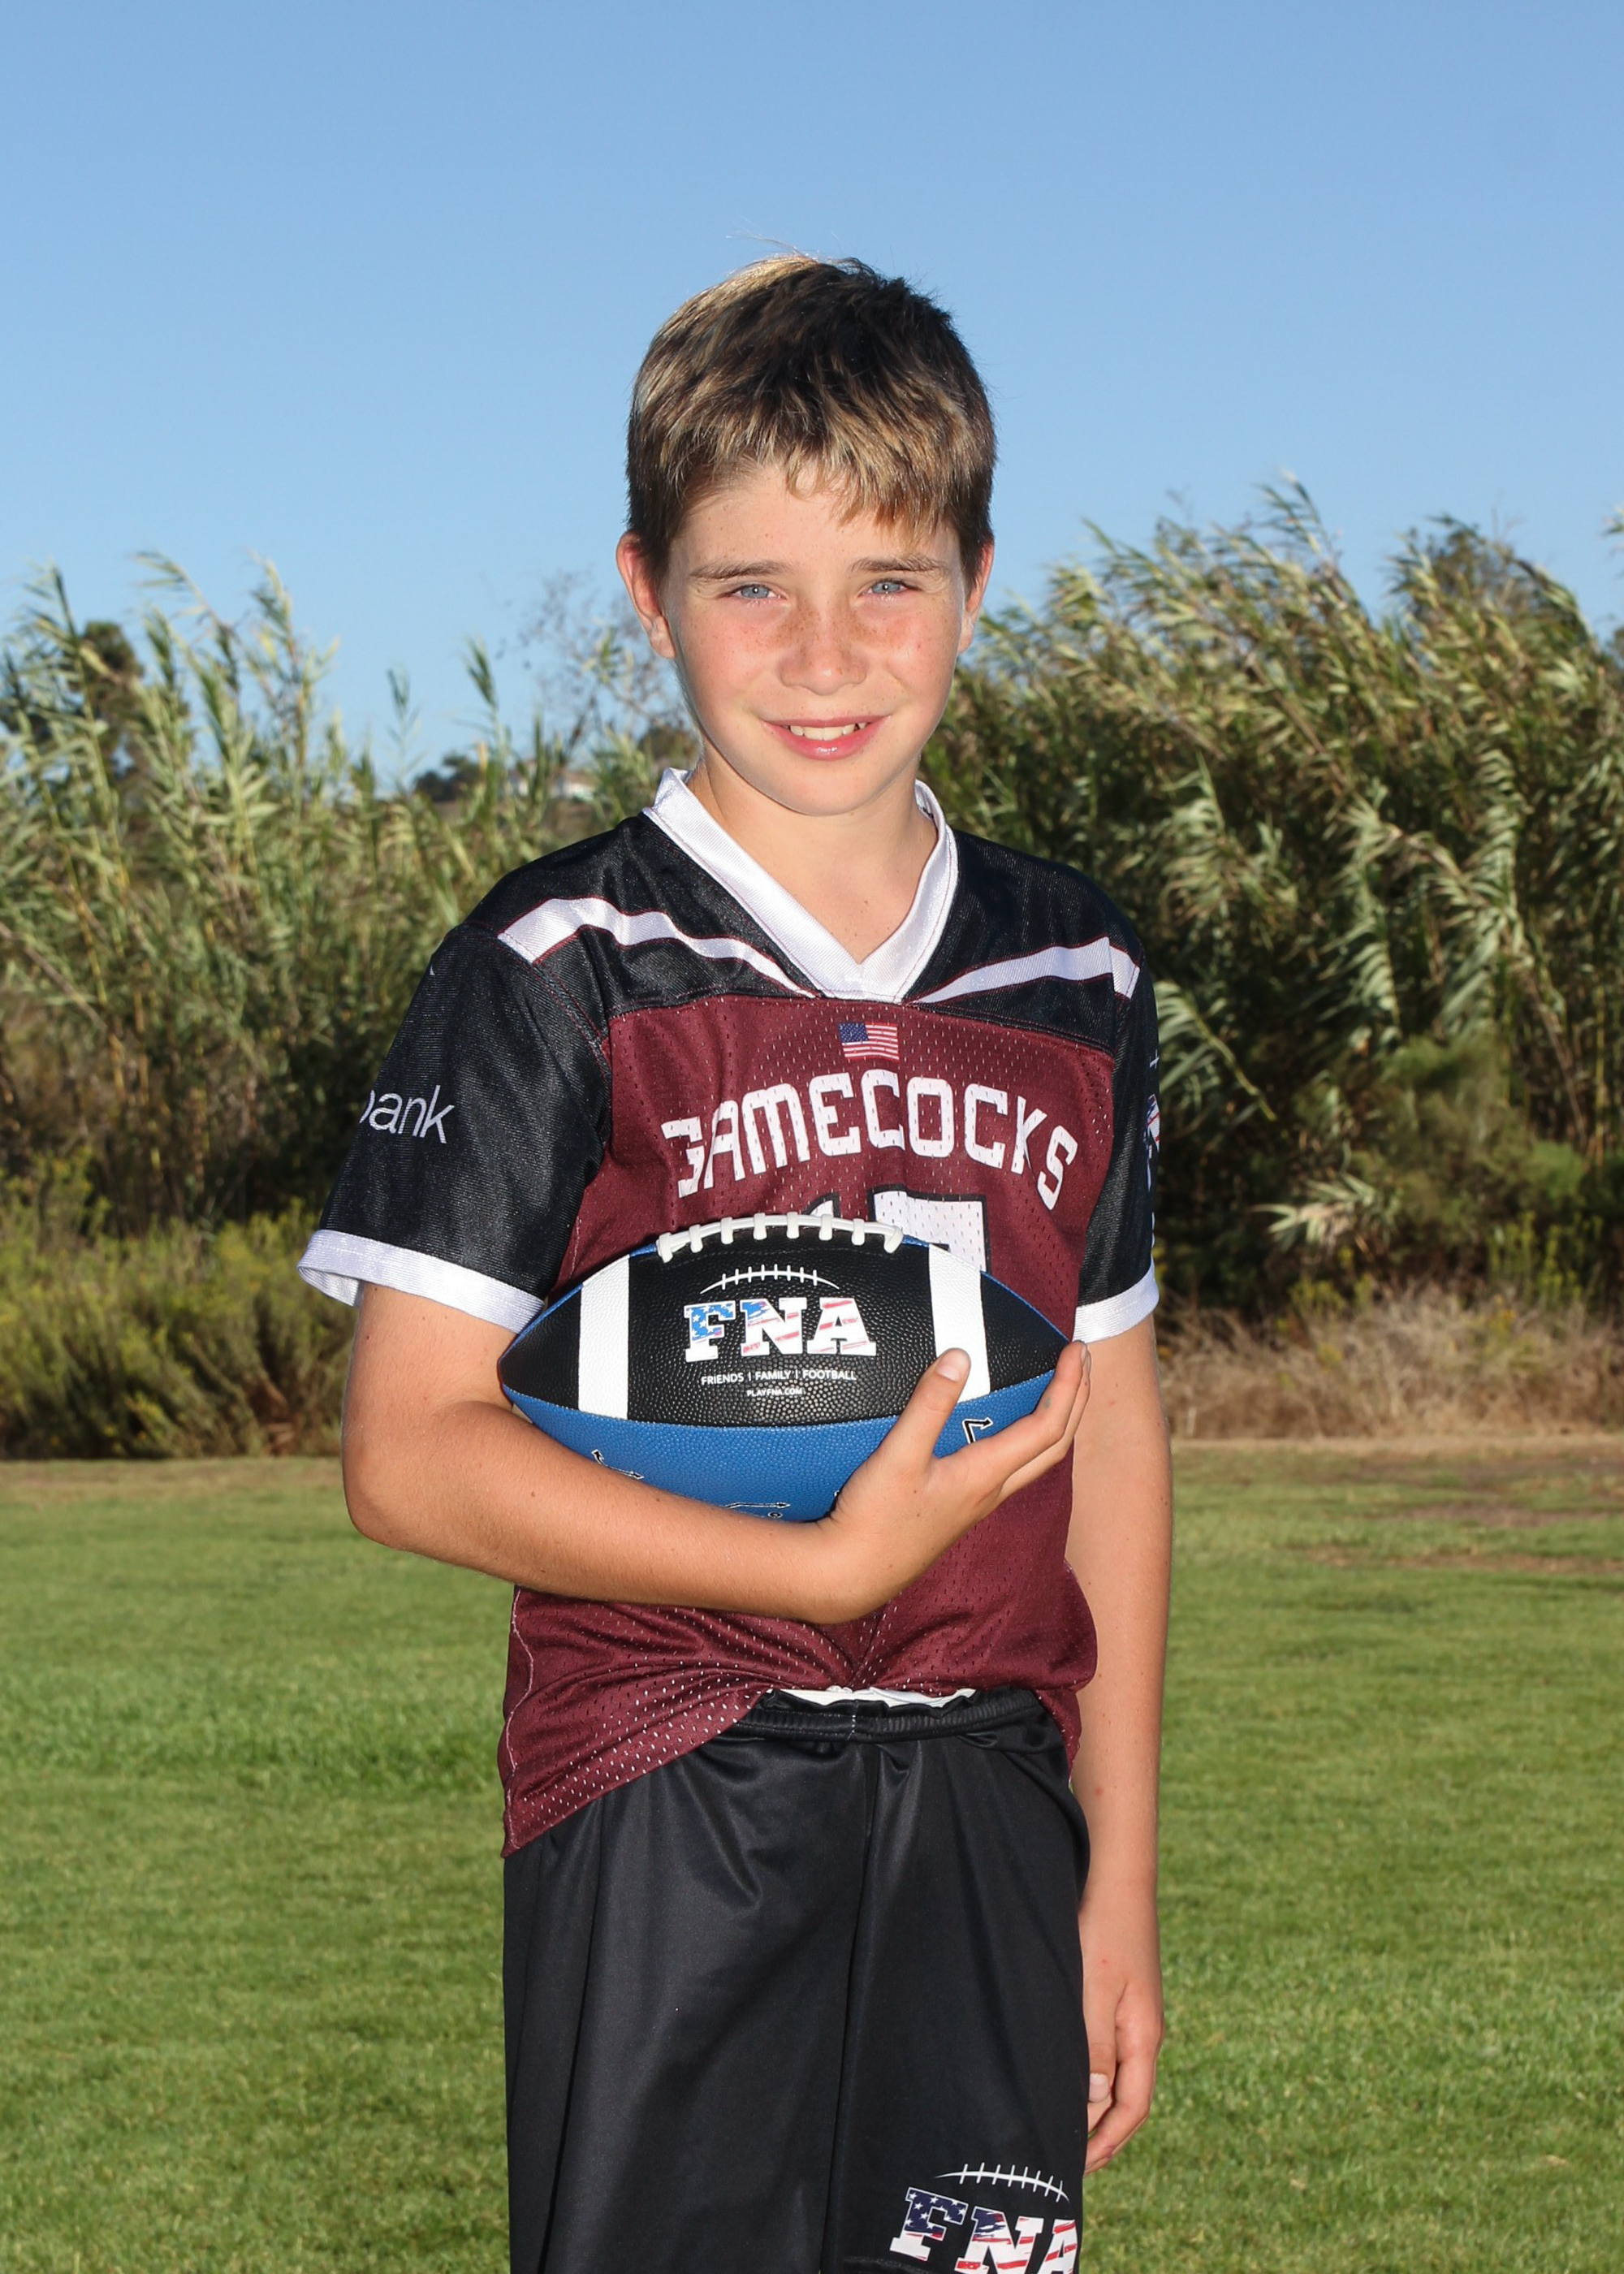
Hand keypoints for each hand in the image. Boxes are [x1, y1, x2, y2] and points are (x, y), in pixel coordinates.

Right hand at [809, 1341, 1090, 1620]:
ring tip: (1056, 1389)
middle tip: (1081, 1360)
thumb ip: (929, 1404)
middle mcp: (991, 1491)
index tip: (1073, 1350)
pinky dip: (1025, 1440)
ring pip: (1035, 1461)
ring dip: (1056, 1421)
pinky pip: (1010, 1469)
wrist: (853, 1575)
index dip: (1067, 1386)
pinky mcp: (960, 1509)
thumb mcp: (898, 1455)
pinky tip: (1004, 1430)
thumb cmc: (873, 1521)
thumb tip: (960, 1356)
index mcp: (984, 1475)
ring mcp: (977, 1504)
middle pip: (1055, 1445)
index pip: (1047, 1426)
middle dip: (1076, 1400)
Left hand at [1080, 1880, 1163, 2171]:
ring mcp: (1136, 2015)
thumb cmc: (1103, 1928)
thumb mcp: (1094, 1988)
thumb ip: (1095, 2044)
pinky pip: (1112, 2052)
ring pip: (1120, 2076)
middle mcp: (1145, 2032)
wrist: (1119, 1877)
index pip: (1132, 2109)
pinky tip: (1073, 2076)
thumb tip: (1099, 2101)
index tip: (1078, 2169)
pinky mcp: (1123, 1997)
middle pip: (1128, 2099)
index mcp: (1143, 2037)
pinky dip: (1095, 2076)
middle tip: (1066, 2161)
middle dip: (1102, 2134)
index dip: (1107, 2143)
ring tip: (1066, 2129)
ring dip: (1097, 2106)